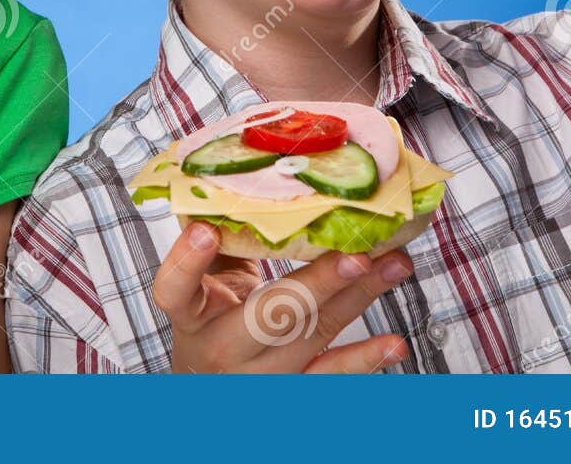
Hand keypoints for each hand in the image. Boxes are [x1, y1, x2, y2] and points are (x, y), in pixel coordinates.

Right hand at [151, 222, 413, 372]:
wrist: (208, 387)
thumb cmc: (207, 323)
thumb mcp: (199, 285)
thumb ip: (216, 242)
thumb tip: (239, 179)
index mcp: (191, 317)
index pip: (176, 291)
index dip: (188, 262)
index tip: (206, 229)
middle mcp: (224, 349)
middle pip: (268, 316)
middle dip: (316, 284)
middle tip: (354, 254)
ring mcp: (262, 375)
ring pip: (313, 333)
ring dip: (359, 297)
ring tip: (393, 265)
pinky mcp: (294, 391)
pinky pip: (331, 376)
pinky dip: (366, 359)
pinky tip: (394, 343)